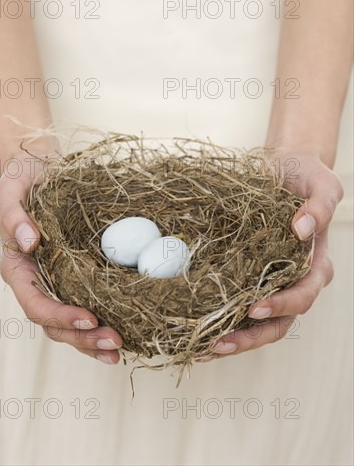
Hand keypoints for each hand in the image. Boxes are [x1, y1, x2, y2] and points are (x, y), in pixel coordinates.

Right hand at [0, 152, 121, 364]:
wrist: (42, 173)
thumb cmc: (24, 180)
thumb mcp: (12, 187)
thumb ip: (14, 214)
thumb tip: (29, 242)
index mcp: (18, 269)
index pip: (35, 303)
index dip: (60, 316)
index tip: (89, 318)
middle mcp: (38, 282)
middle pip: (55, 324)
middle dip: (83, 338)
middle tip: (114, 343)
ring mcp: (58, 283)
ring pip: (72, 324)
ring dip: (94, 340)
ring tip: (120, 349)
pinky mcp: (76, 277)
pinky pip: (89, 303)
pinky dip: (105, 320)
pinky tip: (126, 331)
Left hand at [210, 149, 343, 356]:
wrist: (286, 170)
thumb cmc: (307, 176)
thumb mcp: (322, 183)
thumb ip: (320, 205)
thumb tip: (302, 230)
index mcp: (315, 264)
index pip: (303, 294)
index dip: (283, 305)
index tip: (256, 306)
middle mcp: (294, 279)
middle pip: (279, 322)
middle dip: (250, 337)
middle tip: (218, 345)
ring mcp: (272, 280)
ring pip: (257, 322)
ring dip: (232, 338)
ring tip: (201, 349)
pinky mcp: (250, 274)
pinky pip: (237, 302)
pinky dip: (221, 319)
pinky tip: (196, 328)